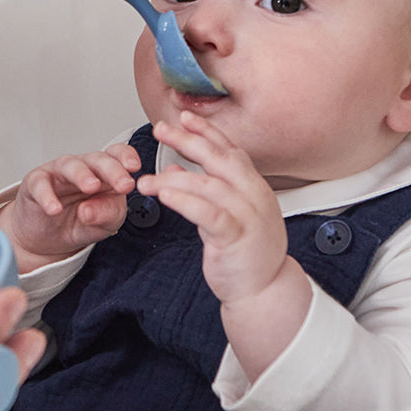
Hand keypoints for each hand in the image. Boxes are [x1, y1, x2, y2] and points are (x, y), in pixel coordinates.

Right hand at [0, 144, 138, 271]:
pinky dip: (47, 196)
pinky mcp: (35, 183)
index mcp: (105, 174)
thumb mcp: (103, 224)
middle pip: (98, 159)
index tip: (135, 168)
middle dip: (112, 170)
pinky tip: (54, 208)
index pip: (117, 155)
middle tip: (123, 184)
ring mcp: (58, 173)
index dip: (126, 157)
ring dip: (82, 175)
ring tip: (91, 187)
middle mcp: (83, 168)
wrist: (47, 239)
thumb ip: (107, 214)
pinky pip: (40, 184)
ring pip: (70, 165)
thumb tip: (91, 210)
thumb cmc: (80, 223)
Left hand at [140, 110, 311, 378]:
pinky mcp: (237, 238)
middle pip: (220, 159)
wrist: (265, 293)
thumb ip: (205, 191)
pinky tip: (164, 194)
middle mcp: (255, 197)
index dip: (208, 131)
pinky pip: (208, 214)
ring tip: (146, 179)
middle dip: (189, 141)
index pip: (231, 150)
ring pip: (210, 185)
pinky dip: (185, 200)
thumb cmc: (245, 254)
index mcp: (254, 188)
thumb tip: (177, 170)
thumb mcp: (225, 215)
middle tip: (162, 130)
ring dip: (174, 178)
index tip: (184, 117)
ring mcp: (249, 217)